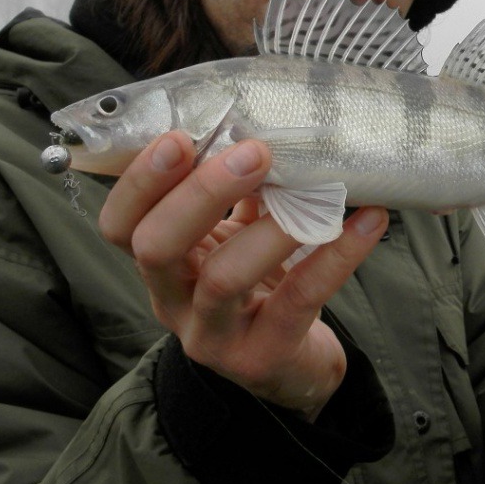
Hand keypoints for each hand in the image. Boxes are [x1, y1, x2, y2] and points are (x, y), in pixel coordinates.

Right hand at [97, 131, 388, 419]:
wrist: (295, 363)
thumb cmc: (260, 283)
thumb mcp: (235, 235)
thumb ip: (237, 189)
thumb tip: (261, 120)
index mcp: (160, 261)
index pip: (118, 225)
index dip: (138, 182)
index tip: (179, 137)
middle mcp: (172, 300)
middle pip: (155, 247)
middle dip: (198, 194)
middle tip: (253, 152)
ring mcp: (212, 336)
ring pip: (222, 279)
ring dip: (269, 227)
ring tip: (317, 191)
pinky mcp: (261, 357)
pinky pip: (297, 299)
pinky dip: (335, 256)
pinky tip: (366, 221)